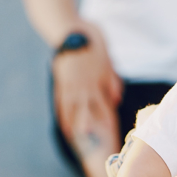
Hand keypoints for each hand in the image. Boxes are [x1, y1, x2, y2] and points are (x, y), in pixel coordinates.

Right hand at [52, 32, 122, 154]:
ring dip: (74, 125)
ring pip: (72, 110)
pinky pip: (60, 103)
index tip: (111, 134)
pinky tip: (63, 125)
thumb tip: (116, 99)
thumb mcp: (107, 60)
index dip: (107, 120)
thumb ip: (111, 80)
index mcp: (97, 82)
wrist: (70, 31)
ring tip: (75, 139)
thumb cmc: (92, 42)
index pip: (104, 105)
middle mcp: (83, 87)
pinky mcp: (60, 83)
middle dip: (91, 128)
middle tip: (92, 145)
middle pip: (87, 111)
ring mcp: (70, 86)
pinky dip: (62, 115)